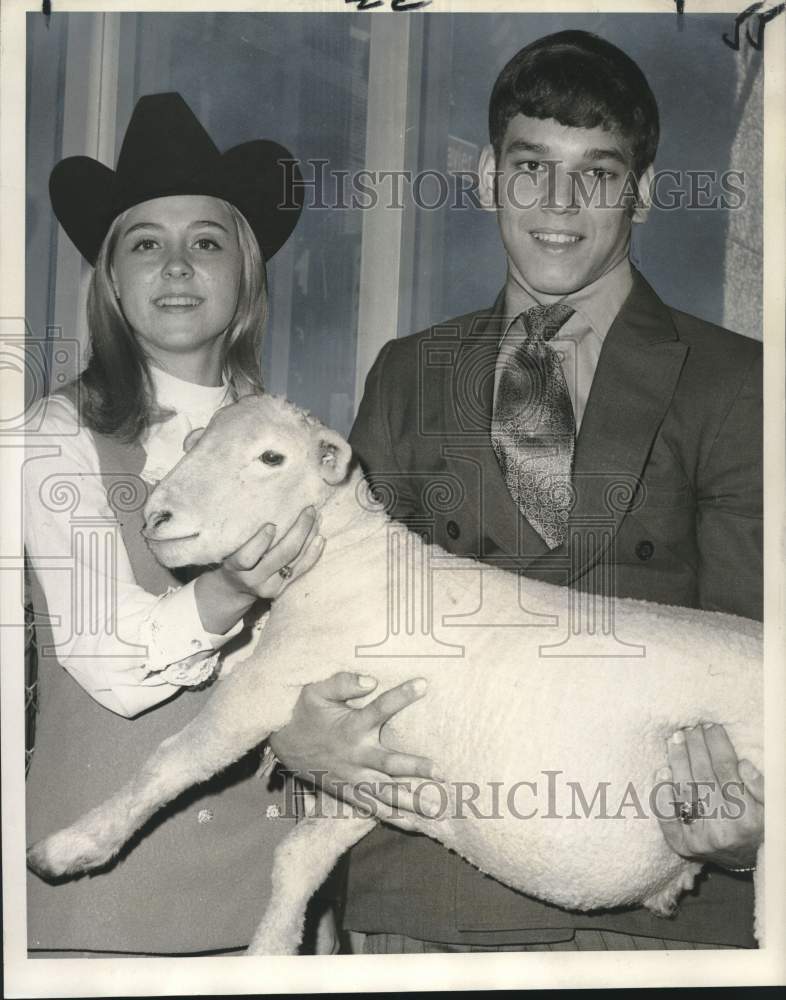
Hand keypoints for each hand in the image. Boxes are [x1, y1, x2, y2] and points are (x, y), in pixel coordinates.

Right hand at [195, 507, 323, 633]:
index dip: (260, 542)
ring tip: (317, 518)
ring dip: (309, 537)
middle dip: (298, 531)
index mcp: (234, 567)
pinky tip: (320, 538)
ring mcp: (271, 587)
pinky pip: (302, 570)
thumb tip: (268, 507)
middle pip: (280, 556)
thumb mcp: (229, 549)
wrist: (233, 590)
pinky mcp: (283, 589)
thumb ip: (243, 535)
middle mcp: (253, 579)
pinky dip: (313, 553)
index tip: (272, 525)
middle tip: (309, 510)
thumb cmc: (230, 560)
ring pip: (295, 561)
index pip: (246, 558)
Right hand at [269, 672, 445, 824]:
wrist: (285, 743)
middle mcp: (355, 755)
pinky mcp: (349, 792)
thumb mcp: (317, 691)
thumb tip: (370, 680)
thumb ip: (342, 683)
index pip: (379, 708)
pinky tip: (418, 825)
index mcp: (351, 726)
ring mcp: (353, 777)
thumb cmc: (306, 712)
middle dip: (414, 767)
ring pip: (385, 792)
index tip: (423, 684)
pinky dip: (396, 818)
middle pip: (388, 763)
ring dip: (411, 801)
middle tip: (440, 771)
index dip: (401, 696)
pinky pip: (374, 808)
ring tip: (437, 809)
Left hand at [655, 723, 763, 869]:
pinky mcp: (682, 845)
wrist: (742, 860)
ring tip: (675, 739)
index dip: (717, 745)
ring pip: (684, 791)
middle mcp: (723, 829)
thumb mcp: (769, 807)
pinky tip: (661, 771)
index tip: (711, 726)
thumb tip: (742, 765)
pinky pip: (667, 817)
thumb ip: (761, 786)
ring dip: (677, 760)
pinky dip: (663, 793)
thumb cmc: (756, 825)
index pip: (726, 771)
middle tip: (690, 728)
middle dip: (695, 747)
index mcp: (749, 818)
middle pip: (703, 777)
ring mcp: (700, 839)